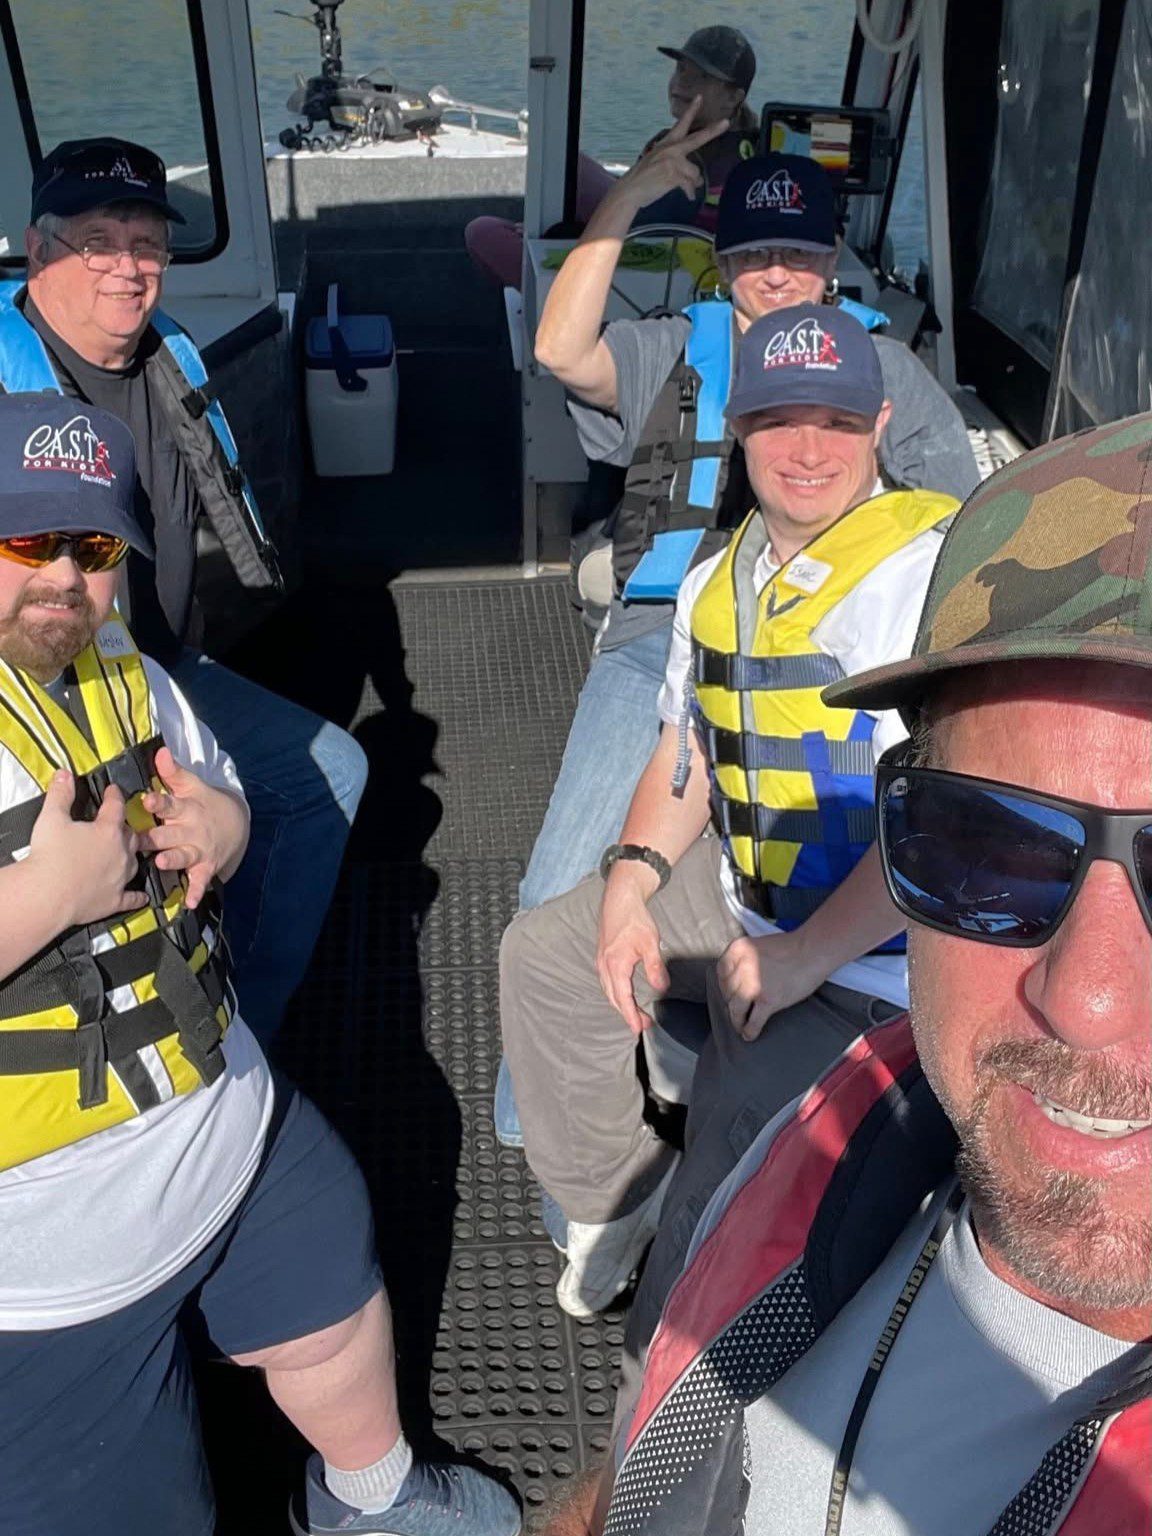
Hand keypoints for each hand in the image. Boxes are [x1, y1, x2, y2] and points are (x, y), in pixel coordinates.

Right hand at [27, 771, 147, 926]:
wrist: (47, 895)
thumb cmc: (50, 857)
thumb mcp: (52, 818)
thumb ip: (61, 794)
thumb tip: (65, 775)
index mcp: (108, 830)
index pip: (116, 806)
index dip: (114, 796)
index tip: (113, 791)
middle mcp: (121, 853)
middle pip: (129, 834)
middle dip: (124, 827)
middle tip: (117, 823)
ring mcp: (120, 878)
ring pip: (134, 862)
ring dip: (131, 855)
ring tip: (126, 852)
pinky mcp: (114, 901)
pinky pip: (132, 897)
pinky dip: (137, 896)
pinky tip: (141, 896)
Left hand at [139, 745, 248, 909]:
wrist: (237, 824)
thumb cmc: (204, 804)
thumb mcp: (193, 786)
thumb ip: (174, 772)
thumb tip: (160, 751)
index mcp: (186, 809)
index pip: (171, 804)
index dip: (159, 803)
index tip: (146, 800)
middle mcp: (192, 830)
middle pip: (171, 833)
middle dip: (156, 837)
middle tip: (140, 841)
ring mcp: (199, 850)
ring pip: (184, 856)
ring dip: (174, 859)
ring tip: (162, 862)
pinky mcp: (205, 867)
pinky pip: (200, 881)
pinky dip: (195, 891)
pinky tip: (189, 902)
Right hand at [595, 867, 669, 1034]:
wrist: (620, 898)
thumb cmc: (635, 919)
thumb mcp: (650, 944)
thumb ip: (655, 968)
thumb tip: (661, 988)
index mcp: (616, 965)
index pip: (623, 998)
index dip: (631, 1015)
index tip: (639, 1029)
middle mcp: (604, 966)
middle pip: (614, 998)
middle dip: (627, 1013)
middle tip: (643, 1024)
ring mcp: (601, 961)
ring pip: (608, 991)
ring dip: (621, 1004)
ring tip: (635, 1012)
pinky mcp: (602, 956)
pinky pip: (606, 981)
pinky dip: (615, 992)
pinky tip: (623, 993)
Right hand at [610, 96, 728, 212]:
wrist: (630, 190)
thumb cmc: (641, 180)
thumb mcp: (655, 162)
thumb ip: (673, 162)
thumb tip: (695, 177)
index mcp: (666, 144)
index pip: (681, 124)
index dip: (691, 110)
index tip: (700, 97)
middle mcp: (671, 149)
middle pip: (697, 138)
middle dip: (713, 130)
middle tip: (726, 122)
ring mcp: (673, 161)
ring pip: (695, 172)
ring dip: (693, 182)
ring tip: (687, 189)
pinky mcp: (673, 174)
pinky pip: (690, 185)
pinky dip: (690, 192)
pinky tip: (688, 196)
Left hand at [716, 930, 829, 1041]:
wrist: (813, 951)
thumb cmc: (790, 947)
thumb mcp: (758, 945)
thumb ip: (745, 959)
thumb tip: (738, 980)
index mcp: (738, 950)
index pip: (721, 972)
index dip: (724, 986)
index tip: (729, 994)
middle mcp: (741, 967)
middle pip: (728, 992)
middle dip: (731, 1003)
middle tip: (737, 1010)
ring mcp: (753, 984)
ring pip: (736, 1009)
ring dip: (736, 1020)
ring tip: (739, 1027)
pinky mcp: (768, 1000)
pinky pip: (754, 1020)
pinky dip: (749, 1030)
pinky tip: (749, 1035)